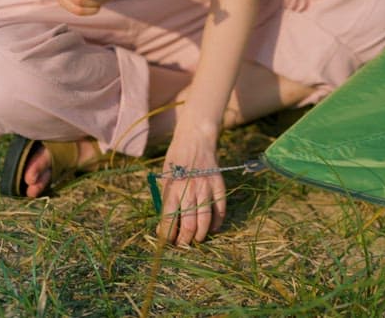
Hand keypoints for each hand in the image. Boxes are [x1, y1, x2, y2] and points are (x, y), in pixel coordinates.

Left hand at [157, 123, 226, 245]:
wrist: (195, 139)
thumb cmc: (176, 159)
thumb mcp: (164, 177)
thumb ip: (165, 199)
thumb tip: (163, 224)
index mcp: (172, 188)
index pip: (168, 219)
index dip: (167, 235)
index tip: (166, 242)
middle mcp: (189, 190)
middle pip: (187, 224)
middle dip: (184, 240)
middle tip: (182, 246)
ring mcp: (206, 188)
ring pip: (205, 220)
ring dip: (200, 235)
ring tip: (196, 241)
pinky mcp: (219, 185)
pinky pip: (220, 209)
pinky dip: (217, 222)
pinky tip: (213, 228)